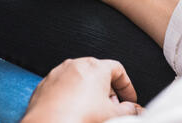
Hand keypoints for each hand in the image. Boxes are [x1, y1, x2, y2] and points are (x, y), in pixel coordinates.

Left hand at [22, 58, 142, 122]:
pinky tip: (72, 111)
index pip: (118, 70)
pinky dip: (70, 96)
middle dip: (108, 91)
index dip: (127, 86)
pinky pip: (63, 86)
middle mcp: (77, 64)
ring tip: (91, 111)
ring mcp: (59, 72)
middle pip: (99, 74)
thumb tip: (136, 110)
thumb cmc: (78, 117)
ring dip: (89, 93)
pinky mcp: (45, 84)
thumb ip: (129, 110)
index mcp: (97, 66)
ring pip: (80, 79)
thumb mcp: (112, 114)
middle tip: (111, 107)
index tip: (129, 99)